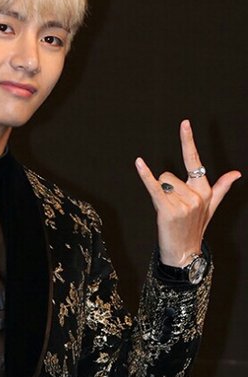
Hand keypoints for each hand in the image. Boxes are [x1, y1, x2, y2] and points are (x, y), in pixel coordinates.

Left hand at [135, 119, 240, 266]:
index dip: (188, 141)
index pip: (195, 161)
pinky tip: (139, 163)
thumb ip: (221, 188)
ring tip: (168, 213)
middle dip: (165, 188)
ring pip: (161, 183)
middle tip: (172, 208)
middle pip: (168, 175)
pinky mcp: (168, 210)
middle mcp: (196, 195)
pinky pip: (154, 188)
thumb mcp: (210, 207)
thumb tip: (236, 173)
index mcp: (204, 191)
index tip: (184, 123)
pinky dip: (145, 176)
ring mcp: (183, 203)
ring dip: (160, 196)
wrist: (184, 253)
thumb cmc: (194, 228)